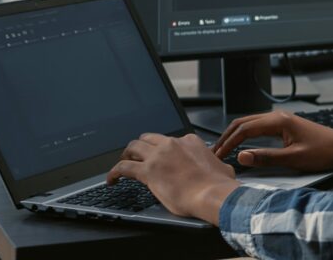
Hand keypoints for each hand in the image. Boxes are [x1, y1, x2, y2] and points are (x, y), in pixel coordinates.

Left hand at [106, 133, 239, 225]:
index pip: (171, 140)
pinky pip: (123, 167)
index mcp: (190, 142)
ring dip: (126, 154)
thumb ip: (216, 164)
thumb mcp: (221, 168)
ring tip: (122, 163)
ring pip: (133, 147)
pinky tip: (111, 179)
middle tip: (136, 156)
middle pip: (148, 138)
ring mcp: (158, 156)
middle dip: (140, 146)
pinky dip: (114, 172)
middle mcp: (172, 144)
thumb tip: (221, 169)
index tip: (161, 157)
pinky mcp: (147, 171)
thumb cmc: (218, 185)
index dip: (163, 149)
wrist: (212, 194)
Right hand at [213, 111, 332, 171]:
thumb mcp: (293, 159)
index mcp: (279, 121)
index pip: (244, 129)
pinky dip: (247, 136)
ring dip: (236, 135)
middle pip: (244, 123)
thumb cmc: (324, 152)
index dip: (228, 143)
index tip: (218, 155)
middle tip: (215, 152)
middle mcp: (279, 117)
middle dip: (227, 136)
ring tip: (224, 149)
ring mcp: (282, 120)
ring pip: (251, 124)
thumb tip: (241, 157)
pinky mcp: (285, 127)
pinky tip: (243, 146)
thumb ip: (266, 157)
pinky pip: (260, 128)